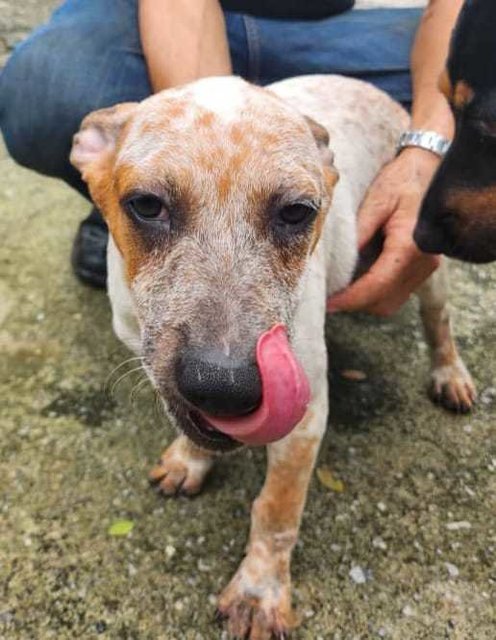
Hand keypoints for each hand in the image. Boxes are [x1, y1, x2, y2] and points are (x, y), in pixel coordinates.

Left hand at [327, 147, 441, 315]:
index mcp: (410, 246)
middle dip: (356, 304)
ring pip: (392, 301)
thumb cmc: (403, 179)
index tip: (328, 304)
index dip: (351, 299)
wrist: (432, 166)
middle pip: (385, 301)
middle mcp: (423, 262)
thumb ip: (359, 232)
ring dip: (366, 301)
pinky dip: (377, 292)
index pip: (377, 286)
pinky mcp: (424, 265)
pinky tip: (358, 281)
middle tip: (329, 298)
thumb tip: (339, 262)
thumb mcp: (377, 200)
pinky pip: (398, 290)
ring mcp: (427, 266)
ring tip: (341, 291)